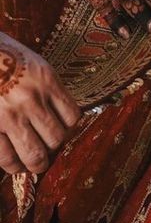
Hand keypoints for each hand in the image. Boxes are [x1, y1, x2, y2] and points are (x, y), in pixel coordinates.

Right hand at [0, 33, 80, 174]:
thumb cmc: (5, 56)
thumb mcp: (35, 65)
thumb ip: (47, 87)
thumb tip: (57, 112)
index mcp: (47, 81)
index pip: (72, 116)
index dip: (68, 128)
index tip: (61, 130)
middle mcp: (32, 100)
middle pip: (56, 138)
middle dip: (53, 148)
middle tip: (48, 150)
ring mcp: (11, 116)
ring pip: (35, 154)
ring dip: (37, 163)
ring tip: (34, 164)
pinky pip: (7, 158)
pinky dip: (13, 166)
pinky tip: (14, 165)